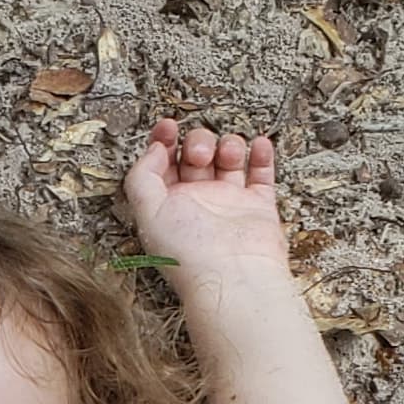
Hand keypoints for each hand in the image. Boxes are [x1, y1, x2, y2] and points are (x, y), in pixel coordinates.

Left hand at [121, 120, 288, 290]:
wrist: (233, 278)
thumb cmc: (190, 255)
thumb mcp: (148, 211)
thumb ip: (142, 175)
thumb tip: (154, 149)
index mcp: (169, 205)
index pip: (164, 163)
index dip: (164, 139)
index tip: (168, 125)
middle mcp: (199, 203)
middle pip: (197, 155)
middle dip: (198, 144)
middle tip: (200, 155)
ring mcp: (230, 203)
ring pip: (228, 159)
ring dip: (229, 145)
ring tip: (228, 154)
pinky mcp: (258, 207)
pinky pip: (261, 174)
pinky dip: (261, 155)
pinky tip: (258, 144)